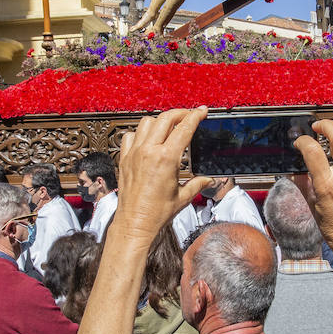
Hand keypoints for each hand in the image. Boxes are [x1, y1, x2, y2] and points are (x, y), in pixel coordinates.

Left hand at [112, 108, 211, 241]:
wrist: (134, 223)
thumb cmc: (156, 213)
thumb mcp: (183, 197)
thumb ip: (197, 184)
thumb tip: (208, 180)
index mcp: (166, 159)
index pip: (184, 128)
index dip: (195, 116)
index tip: (202, 110)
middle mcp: (149, 152)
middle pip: (165, 118)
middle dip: (180, 113)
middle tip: (188, 115)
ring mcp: (134, 153)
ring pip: (146, 123)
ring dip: (160, 121)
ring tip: (168, 126)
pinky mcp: (124, 159)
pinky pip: (130, 135)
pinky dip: (139, 133)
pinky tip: (147, 140)